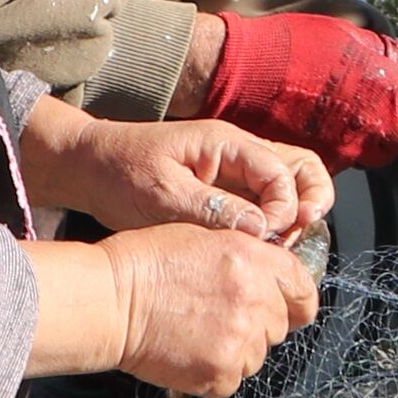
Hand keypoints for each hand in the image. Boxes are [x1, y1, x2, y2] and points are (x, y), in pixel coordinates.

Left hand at [21, 99, 333, 243]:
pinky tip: (256, 253)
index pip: (284, 170)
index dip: (285, 207)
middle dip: (308, 205)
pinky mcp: (224, 194)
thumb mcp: (162, 194)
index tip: (268, 237)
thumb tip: (259, 229)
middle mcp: (239, 154)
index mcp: (227, 143)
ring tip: (275, 251)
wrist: (88, 169)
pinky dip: (269, 228)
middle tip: (289, 241)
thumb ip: (212, 209)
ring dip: (290, 219)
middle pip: (301, 170)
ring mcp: (234, 174)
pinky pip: (263, 207)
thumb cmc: (119, 173)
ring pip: (287, 189)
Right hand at [26, 225, 317, 395]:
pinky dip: (213, 371)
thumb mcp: (205, 237)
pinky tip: (187, 351)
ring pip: (256, 355)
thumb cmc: (145, 263)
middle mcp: (256, 300)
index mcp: (254, 261)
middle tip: (217, 316)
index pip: (302, 288)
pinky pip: (231, 378)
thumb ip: (247, 258)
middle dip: (256, 323)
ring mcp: (241, 341)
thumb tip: (270, 280)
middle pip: (279, 325)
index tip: (290, 308)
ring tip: (196, 332)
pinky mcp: (220, 373)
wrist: (109, 299)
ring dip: (235, 348)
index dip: (296, 300)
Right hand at [199, 8, 397, 173]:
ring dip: (379, 142)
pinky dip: (345, 149)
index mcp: (388, 87)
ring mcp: (349, 150)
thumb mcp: (346, 34)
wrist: (239, 74)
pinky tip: (327, 128)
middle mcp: (375, 125)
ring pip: (382, 155)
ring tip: (356, 119)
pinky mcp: (324, 164)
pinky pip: (348, 162)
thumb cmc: (291, 46)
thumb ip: (386, 50)